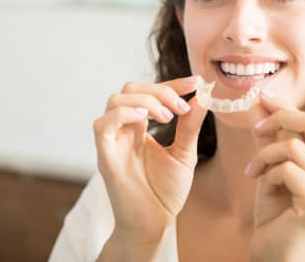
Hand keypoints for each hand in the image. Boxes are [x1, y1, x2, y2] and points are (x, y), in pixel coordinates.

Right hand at [93, 75, 206, 243]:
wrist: (155, 223)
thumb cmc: (165, 191)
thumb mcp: (184, 153)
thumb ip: (189, 126)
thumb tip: (201, 98)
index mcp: (140, 127)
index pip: (150, 93)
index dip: (172, 83)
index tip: (196, 82)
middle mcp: (124, 130)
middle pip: (130, 89)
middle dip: (160, 90)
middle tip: (181, 107)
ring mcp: (113, 141)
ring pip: (116, 100)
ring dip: (146, 101)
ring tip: (168, 117)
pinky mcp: (105, 156)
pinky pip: (103, 124)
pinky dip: (124, 113)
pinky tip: (146, 120)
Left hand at [247, 90, 304, 261]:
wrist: (275, 254)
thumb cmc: (277, 212)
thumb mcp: (274, 166)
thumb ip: (271, 136)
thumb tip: (260, 101)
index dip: (287, 107)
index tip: (262, 96)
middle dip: (280, 119)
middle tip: (256, 130)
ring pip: (294, 146)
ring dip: (265, 154)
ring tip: (254, 171)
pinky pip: (288, 168)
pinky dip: (268, 172)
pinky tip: (261, 185)